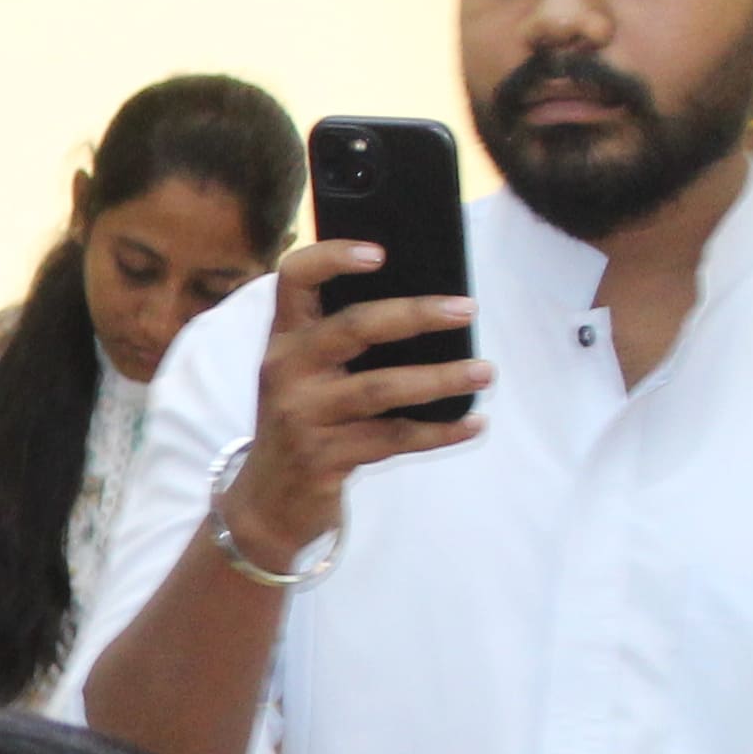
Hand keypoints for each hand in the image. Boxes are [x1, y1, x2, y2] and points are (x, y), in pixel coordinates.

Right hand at [231, 239, 490, 569]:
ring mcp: (301, 416)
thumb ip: (343, 341)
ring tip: (485, 372)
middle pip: (353, 328)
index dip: (333, 258)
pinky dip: (439, 433)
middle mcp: (286, 371)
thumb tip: (430, 309)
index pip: (295, 279)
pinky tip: (473, 424)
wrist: (267, 500)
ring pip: (381, 389)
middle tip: (466, 309)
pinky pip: (393, 439)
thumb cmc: (303, 421)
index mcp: (284, 339)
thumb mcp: (304, 375)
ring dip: (440, 379)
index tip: (380, 253)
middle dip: (415, 314)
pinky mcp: (322, 457)